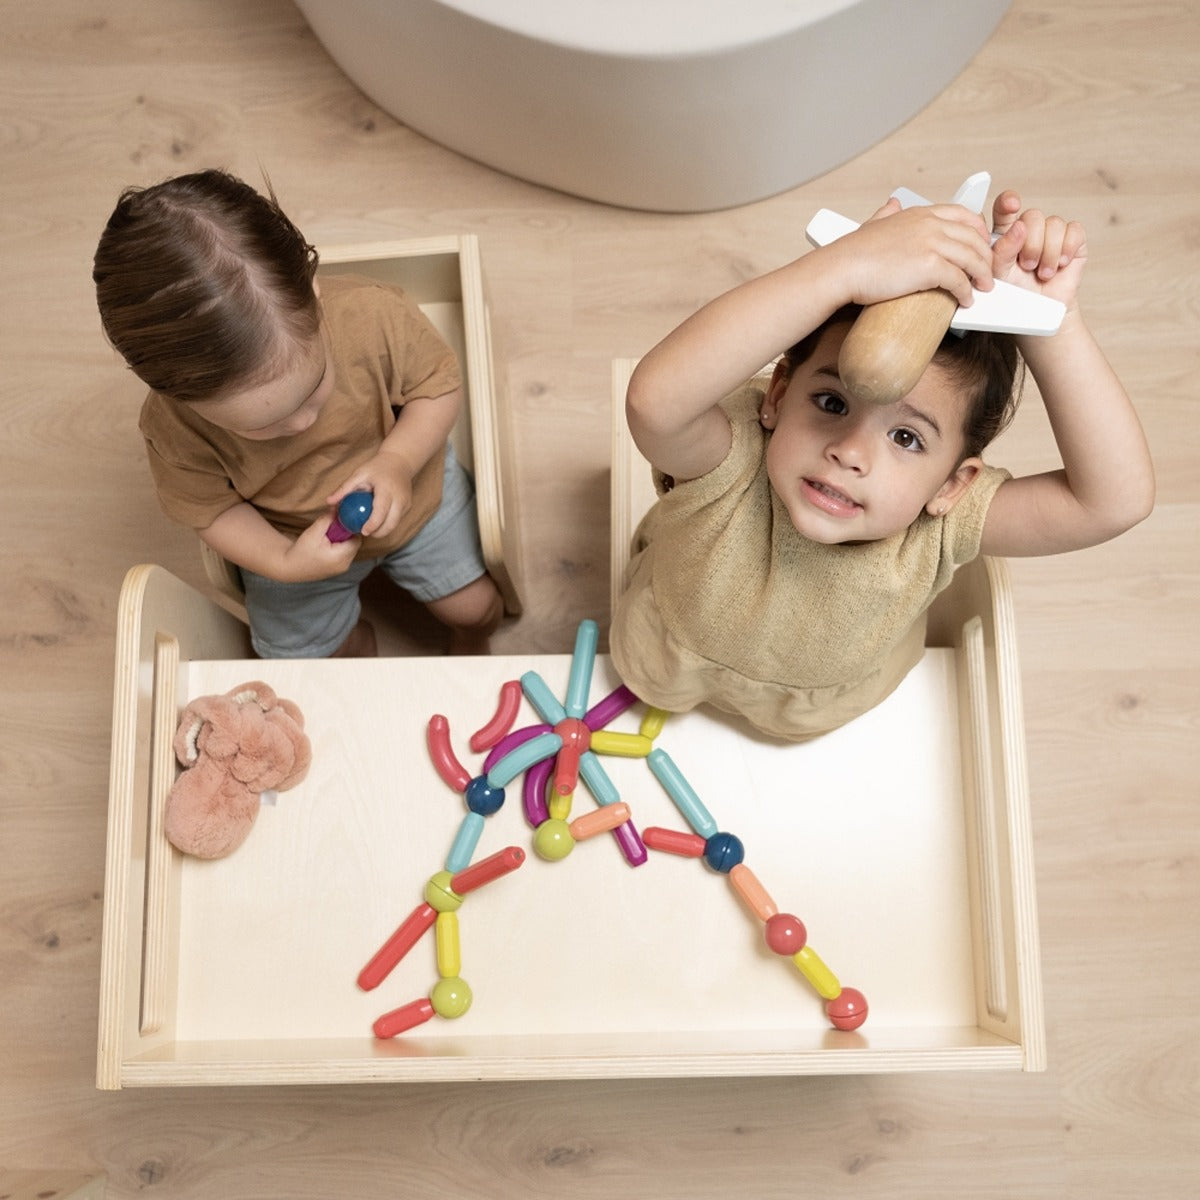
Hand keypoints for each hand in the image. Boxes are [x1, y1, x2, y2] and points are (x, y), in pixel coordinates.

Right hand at [278, 515, 360, 581]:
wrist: (290, 568)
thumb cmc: (300, 551)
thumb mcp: (314, 532)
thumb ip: (328, 519)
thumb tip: (339, 508)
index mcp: (340, 557)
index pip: (356, 538)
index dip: (350, 527)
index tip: (342, 520)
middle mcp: (345, 565)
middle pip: (355, 543)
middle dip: (346, 533)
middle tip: (333, 527)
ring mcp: (343, 569)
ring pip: (351, 548)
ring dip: (343, 540)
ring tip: (328, 536)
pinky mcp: (339, 569)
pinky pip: (345, 554)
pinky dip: (340, 547)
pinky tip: (328, 544)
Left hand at [326, 448, 414, 540]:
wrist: (400, 461)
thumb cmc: (376, 467)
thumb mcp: (358, 474)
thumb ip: (344, 489)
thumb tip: (328, 502)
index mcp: (386, 489)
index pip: (381, 511)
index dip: (373, 524)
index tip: (363, 532)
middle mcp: (399, 498)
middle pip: (391, 523)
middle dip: (378, 533)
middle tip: (364, 533)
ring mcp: (406, 503)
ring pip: (395, 524)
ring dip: (382, 531)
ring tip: (369, 529)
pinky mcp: (408, 506)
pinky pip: (397, 520)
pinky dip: (387, 524)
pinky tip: (377, 522)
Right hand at [834, 196, 996, 308]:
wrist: (841, 268)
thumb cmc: (852, 253)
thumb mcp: (874, 223)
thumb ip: (887, 213)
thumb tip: (891, 204)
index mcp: (919, 214)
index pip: (963, 215)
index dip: (978, 231)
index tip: (981, 245)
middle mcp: (930, 224)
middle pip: (973, 237)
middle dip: (985, 256)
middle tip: (987, 271)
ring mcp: (931, 244)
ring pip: (972, 258)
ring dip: (982, 275)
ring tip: (983, 288)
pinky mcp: (929, 267)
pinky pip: (959, 280)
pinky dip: (966, 292)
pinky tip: (965, 300)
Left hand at [990, 190, 1087, 310]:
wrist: (1040, 311)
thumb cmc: (1016, 292)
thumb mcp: (1000, 274)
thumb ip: (1002, 251)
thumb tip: (1019, 227)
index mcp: (1007, 233)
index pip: (1005, 208)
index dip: (1008, 202)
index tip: (1012, 205)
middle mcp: (1029, 228)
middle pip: (1032, 216)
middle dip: (1031, 244)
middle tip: (1028, 266)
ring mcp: (1052, 232)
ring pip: (1053, 223)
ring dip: (1048, 252)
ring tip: (1042, 272)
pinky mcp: (1074, 239)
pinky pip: (1074, 231)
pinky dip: (1067, 249)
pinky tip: (1060, 264)